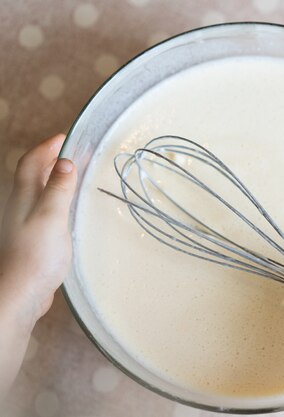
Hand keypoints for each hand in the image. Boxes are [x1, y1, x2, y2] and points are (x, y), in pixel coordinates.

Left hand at [0, 134, 76, 327]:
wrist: (22, 291)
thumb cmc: (35, 255)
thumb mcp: (52, 216)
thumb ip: (59, 189)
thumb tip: (66, 162)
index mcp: (24, 197)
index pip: (31, 162)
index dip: (47, 147)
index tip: (65, 137)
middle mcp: (21, 206)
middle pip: (33, 174)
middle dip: (51, 159)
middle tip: (73, 152)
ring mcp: (26, 222)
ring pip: (39, 191)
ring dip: (54, 179)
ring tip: (74, 175)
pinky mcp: (34, 237)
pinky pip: (45, 209)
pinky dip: (57, 199)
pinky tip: (69, 209)